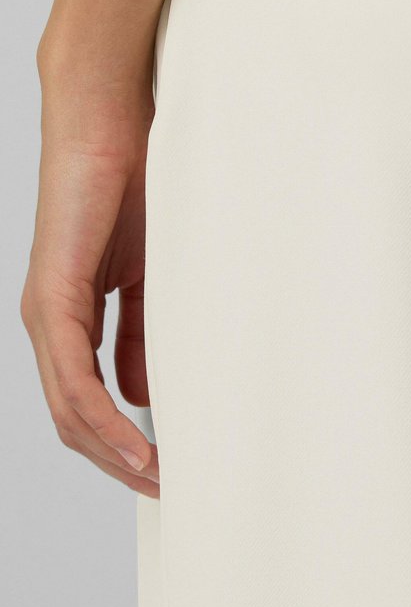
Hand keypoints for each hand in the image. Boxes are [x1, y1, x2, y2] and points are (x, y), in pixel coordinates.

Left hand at [21, 40, 159, 497]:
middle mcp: (50, 321)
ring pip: (68, 409)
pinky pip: (72, 376)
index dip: (123, 443)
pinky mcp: (52, 296)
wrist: (109, 115)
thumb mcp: (150, 273)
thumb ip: (141, 333)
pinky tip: (136, 444)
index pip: (90, 399)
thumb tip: (141, 393)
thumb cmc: (136, 179)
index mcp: (73, 315)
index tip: (168, 471)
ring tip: (159, 481)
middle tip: (168, 491)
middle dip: (119, 462)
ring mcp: (46, 311)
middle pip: (74, 419)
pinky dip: (102, 419)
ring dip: (112, 454)